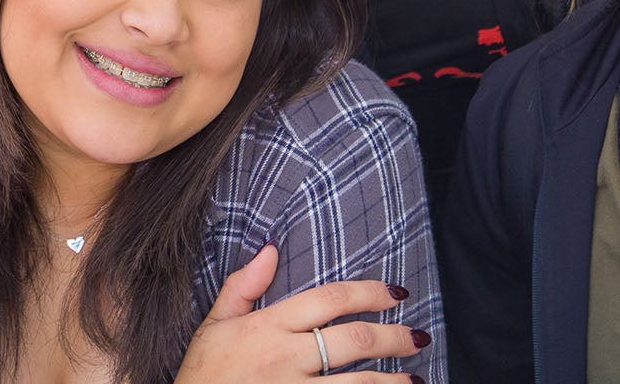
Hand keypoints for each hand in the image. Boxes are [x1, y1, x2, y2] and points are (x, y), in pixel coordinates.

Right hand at [175, 245, 428, 382]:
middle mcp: (283, 358)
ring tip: (416, 380)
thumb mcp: (213, 327)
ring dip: (392, 382)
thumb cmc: (201, 377)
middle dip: (393, 338)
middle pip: (352, 341)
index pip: (329, 299)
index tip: (396, 294)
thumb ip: (242, 286)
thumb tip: (270, 248)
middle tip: (418, 337)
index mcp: (266, 327)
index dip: (368, 293)